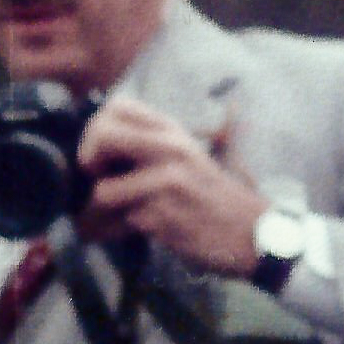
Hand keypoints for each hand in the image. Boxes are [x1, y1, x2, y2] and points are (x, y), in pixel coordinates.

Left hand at [78, 96, 266, 273]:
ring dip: (109, 208)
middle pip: (102, 137)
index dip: (97, 129)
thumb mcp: (187, 157)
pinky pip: (124, 222)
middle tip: (99, 178)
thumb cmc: (214, 197)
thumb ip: (150, 146)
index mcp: (173, 132)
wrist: (254, 234)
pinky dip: (129, 231)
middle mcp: (169, 150)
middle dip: (89, 162)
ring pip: (104, 191)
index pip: (116, 108)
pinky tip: (151, 230)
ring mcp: (165, 184)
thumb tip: (97, 149)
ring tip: (129, 214)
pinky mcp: (163, 217)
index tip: (104, 154)